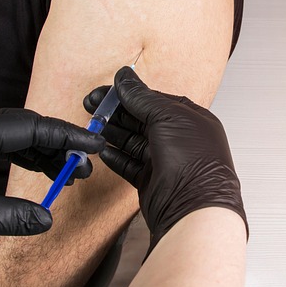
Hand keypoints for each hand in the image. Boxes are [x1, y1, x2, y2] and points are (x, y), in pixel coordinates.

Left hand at [0, 109, 104, 238]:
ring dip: (44, 154)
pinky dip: (26, 161)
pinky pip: (3, 150)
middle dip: (59, 145)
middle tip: (83, 167)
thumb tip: (46, 220)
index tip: (93, 146)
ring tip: (67, 174)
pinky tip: (40, 175)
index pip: (30, 127)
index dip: (66, 137)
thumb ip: (3, 215)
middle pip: (26, 128)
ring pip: (16, 138)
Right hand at [84, 67, 246, 254]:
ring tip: (92, 124)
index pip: (154, 100)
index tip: (106, 91)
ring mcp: (166, 161)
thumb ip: (143, 98)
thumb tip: (125, 78)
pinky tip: (102, 148)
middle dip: (115, 112)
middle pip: (141, 119)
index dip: (129, 94)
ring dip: (112, 132)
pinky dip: (115, 156)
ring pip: (133, 141)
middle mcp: (179, 139)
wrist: (193, 208)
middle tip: (91, 105)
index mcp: (190, 118)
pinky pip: (129, 164)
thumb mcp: (168, 117)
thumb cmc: (194, 162)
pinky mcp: (152, 181)